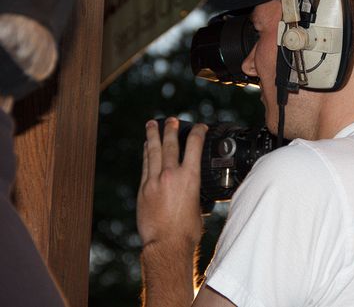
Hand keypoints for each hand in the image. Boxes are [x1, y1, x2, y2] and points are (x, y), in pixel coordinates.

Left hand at [137, 117, 207, 248]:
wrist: (166, 244)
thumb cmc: (187, 230)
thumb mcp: (198, 205)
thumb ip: (193, 191)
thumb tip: (191, 188)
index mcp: (189, 177)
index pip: (194, 146)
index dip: (197, 132)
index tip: (199, 127)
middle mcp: (171, 175)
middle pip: (170, 144)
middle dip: (171, 129)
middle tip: (171, 120)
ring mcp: (154, 181)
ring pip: (153, 152)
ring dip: (153, 136)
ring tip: (152, 124)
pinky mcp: (143, 189)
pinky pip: (144, 165)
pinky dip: (146, 154)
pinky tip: (146, 148)